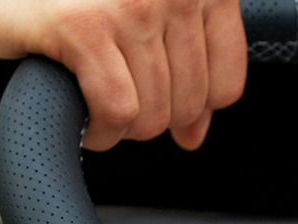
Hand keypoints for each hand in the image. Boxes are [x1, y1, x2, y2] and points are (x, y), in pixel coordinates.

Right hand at [0, 0, 246, 149]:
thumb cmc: (71, 1)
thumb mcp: (142, 19)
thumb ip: (182, 69)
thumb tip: (194, 135)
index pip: (226, 84)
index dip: (195, 109)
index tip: (163, 100)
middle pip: (189, 104)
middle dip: (150, 116)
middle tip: (113, 91)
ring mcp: (130, 4)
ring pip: (153, 114)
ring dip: (120, 124)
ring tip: (92, 93)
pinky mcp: (82, 26)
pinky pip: (117, 111)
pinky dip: (100, 129)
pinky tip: (83, 114)